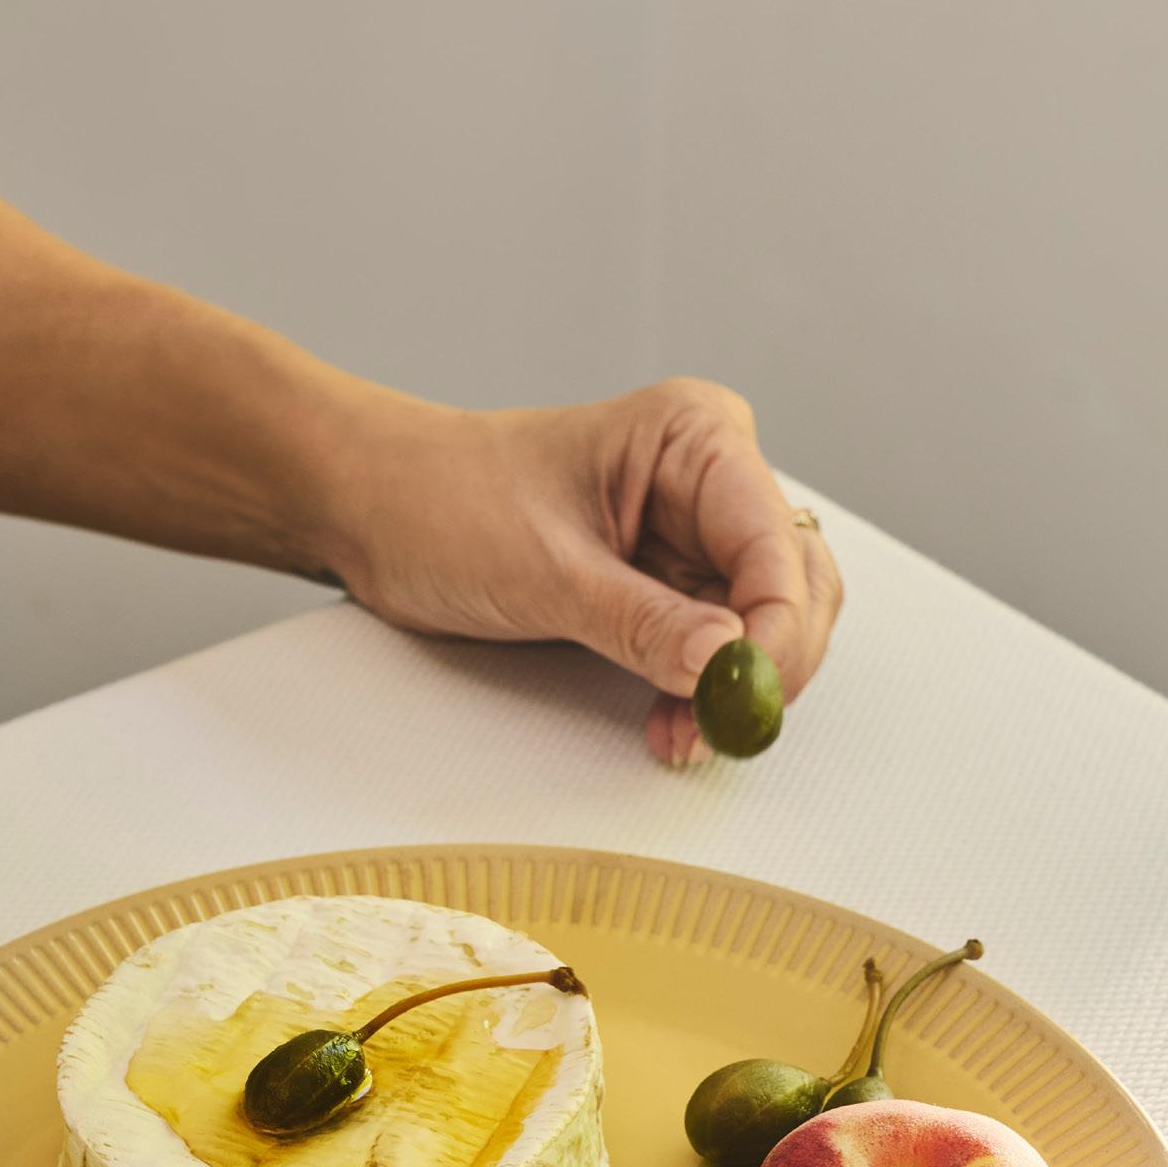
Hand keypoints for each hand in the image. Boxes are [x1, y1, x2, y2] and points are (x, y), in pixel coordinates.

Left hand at [325, 377, 842, 764]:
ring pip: (765, 623)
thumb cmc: (441, 500)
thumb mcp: (544, 570)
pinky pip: (716, 645)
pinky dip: (703, 691)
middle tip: (723, 725)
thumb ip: (644, 622)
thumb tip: (729, 665)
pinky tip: (671, 724)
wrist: (373, 510)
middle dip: (767, 664)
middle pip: (794, 585)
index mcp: (693, 436)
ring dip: (734, 688)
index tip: (744, 695)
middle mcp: (708, 476)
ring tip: (684, 731)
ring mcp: (691, 531)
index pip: (777, 546)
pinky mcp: (665, 579)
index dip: (775, 631)